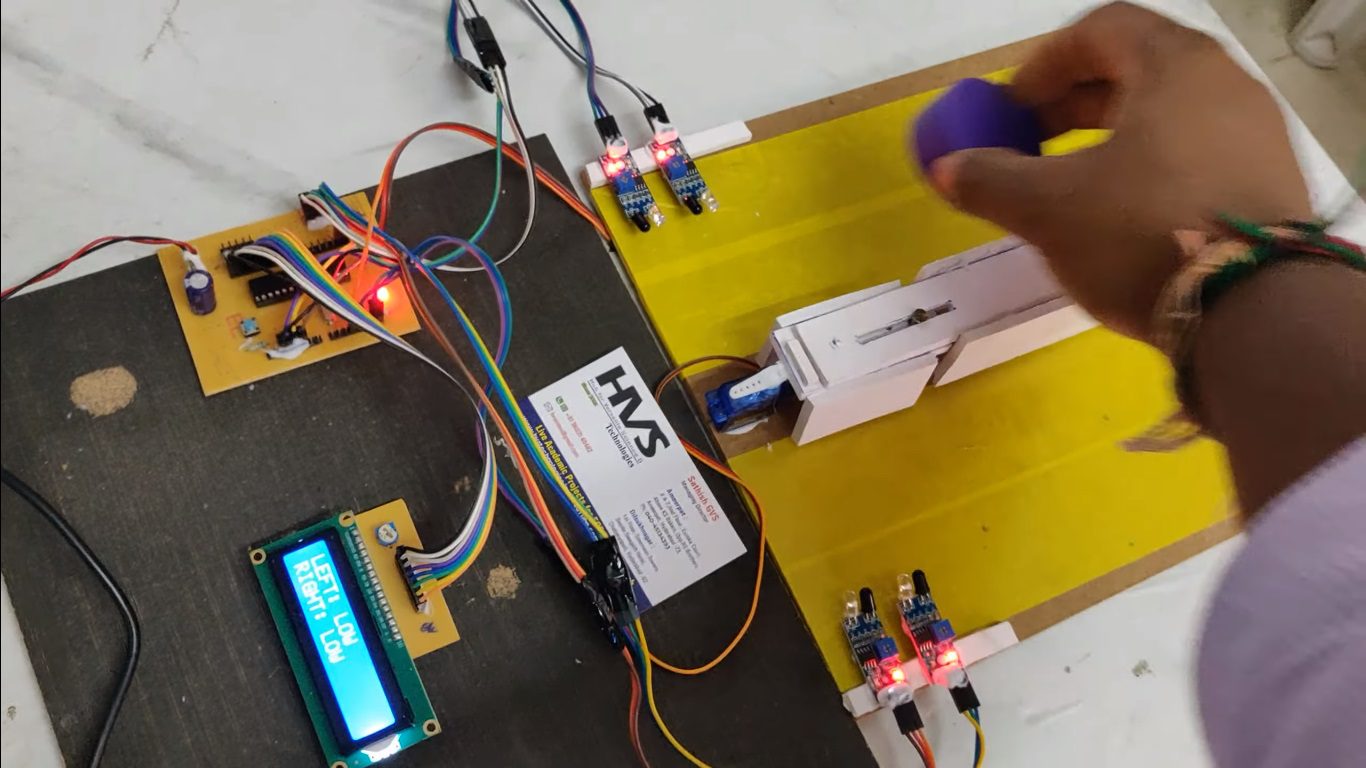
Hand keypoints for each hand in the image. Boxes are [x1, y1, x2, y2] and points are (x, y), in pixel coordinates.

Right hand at [923, 2, 1310, 340]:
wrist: (1255, 315)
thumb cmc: (1140, 233)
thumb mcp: (1048, 208)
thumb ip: (990, 180)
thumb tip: (946, 168)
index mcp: (1175, 67)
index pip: (1102, 29)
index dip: (1045, 64)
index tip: (1010, 108)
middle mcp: (1225, 85)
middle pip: (1137, 70)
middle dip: (1072, 105)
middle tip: (1028, 144)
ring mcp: (1255, 135)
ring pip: (1168, 117)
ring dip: (1109, 141)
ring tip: (1069, 188)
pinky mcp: (1268, 185)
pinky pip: (1196, 155)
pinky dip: (1150, 170)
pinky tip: (1122, 219)